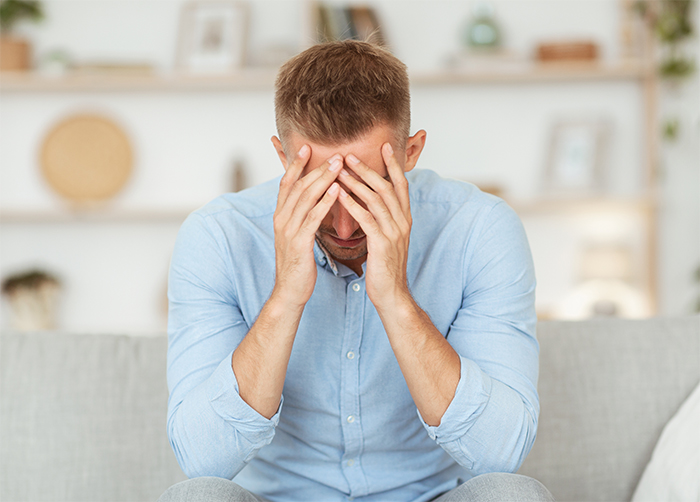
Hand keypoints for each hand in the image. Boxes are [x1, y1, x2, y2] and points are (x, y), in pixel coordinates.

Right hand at [272, 145, 342, 307]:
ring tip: (339, 165)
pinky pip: (312, 217)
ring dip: (323, 179)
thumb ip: (302, 215)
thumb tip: (313, 199)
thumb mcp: (297, 234)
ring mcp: (288, 230)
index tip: (307, 147)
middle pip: (298, 186)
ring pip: (305, 197)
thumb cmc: (298, 262)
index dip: (296, 164)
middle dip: (316, 167)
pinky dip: (325, 202)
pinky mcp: (299, 242)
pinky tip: (337, 190)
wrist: (290, 290)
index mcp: (281, 215)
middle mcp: (281, 219)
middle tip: (335, 153)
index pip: (287, 183)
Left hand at [337, 143, 412, 310]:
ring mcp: (394, 232)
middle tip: (350, 154)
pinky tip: (339, 195)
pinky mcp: (382, 244)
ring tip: (340, 171)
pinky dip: (353, 204)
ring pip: (376, 199)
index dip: (394, 164)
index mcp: (404, 218)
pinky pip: (367, 219)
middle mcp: (402, 222)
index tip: (384, 146)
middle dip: (368, 169)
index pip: (401, 184)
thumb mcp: (388, 237)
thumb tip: (372, 200)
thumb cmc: (386, 265)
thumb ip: (383, 217)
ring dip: (357, 183)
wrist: (392, 293)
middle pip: (387, 187)